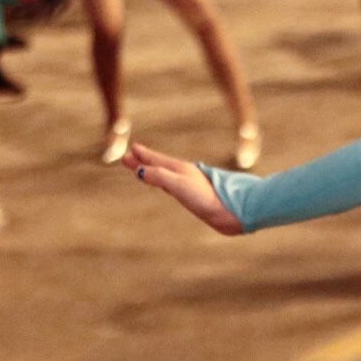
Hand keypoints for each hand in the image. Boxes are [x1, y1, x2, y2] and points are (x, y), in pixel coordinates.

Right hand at [125, 142, 244, 234]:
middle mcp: (184, 174)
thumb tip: (138, 171)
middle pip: (159, 165)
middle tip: (128, 158)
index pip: (156, 161)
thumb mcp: (179, 185)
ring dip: (152, 170)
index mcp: (180, 169)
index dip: (142, 156)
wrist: (231, 211)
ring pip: (165, 174)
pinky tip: (167, 185)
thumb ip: (159, 177)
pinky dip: (163, 182)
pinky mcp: (194, 196)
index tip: (130, 150)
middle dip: (143, 161)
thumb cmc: (206, 197)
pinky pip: (172, 185)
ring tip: (144, 170)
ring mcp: (190, 184)